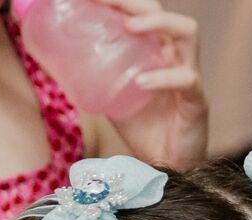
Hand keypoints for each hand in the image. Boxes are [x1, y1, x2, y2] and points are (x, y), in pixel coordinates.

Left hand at [95, 0, 206, 166]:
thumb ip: (93, 76)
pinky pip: (186, 79)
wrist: (167, 169)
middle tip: (104, 2)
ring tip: (131, 27)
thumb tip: (54, 57)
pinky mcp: (197, 101)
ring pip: (187, 32)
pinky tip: (141, 82)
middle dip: (133, 2)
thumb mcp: (109, 96)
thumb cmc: (143, 130)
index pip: (141, 12)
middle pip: (162, 12)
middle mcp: (175, 56)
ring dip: (158, 22)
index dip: (119, 0)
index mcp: (154, 51)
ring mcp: (189, 76)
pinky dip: (162, 77)